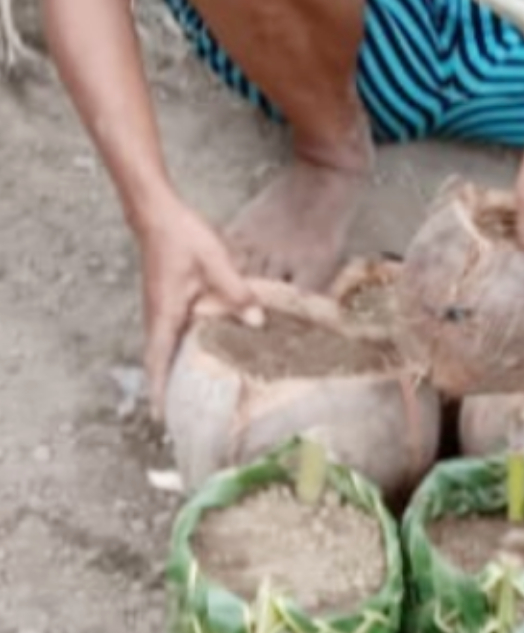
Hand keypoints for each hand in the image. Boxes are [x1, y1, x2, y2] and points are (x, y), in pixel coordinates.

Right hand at [141, 199, 263, 414]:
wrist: (158, 214)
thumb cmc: (182, 237)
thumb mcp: (216, 262)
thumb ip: (236, 292)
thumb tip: (257, 321)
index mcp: (165, 313)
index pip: (157, 360)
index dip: (159, 390)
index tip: (161, 418)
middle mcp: (158, 316)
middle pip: (161, 361)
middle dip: (169, 389)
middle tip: (184, 417)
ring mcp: (162, 309)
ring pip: (168, 348)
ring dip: (177, 370)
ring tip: (196, 396)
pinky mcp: (169, 301)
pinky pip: (175, 333)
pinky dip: (184, 350)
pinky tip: (206, 354)